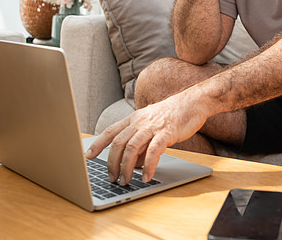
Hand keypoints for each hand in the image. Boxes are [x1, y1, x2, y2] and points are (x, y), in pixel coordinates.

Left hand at [84, 93, 209, 184]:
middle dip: (111, 163)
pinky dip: (148, 165)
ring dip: (126, 167)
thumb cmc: (172, 115)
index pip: (110, 131)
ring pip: (132, 147)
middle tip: (112, 178)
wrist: (193, 101)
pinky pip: (153, 151)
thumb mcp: (151, 127)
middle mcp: (140, 121)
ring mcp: (153, 126)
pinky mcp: (167, 132)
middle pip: (118, 142)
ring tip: (126, 180)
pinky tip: (146, 176)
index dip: (97, 144)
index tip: (87, 157)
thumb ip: (140, 144)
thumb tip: (131, 164)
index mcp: (134, 118)